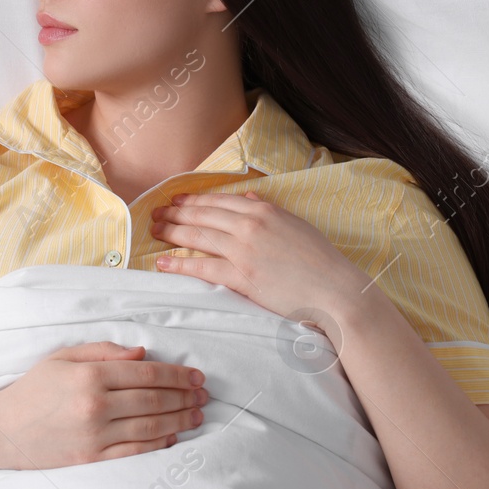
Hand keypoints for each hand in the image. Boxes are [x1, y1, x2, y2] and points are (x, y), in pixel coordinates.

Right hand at [0, 342, 208, 470]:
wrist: (2, 431)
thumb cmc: (32, 389)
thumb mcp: (62, 358)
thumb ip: (103, 351)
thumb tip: (142, 353)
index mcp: (90, 375)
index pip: (147, 373)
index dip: (178, 375)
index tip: (197, 376)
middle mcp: (96, 405)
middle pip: (154, 400)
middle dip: (185, 397)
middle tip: (204, 396)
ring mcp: (95, 434)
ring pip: (150, 427)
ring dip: (179, 421)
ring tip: (196, 416)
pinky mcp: (91, 458)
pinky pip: (134, 452)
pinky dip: (158, 445)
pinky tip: (172, 437)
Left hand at [151, 189, 383, 334]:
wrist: (335, 290)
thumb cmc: (321, 261)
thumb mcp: (297, 225)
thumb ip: (271, 211)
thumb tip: (252, 197)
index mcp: (264, 210)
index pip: (219, 201)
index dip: (194, 200)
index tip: (177, 201)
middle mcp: (250, 225)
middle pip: (203, 215)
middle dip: (175, 213)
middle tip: (155, 214)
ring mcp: (244, 250)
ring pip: (198, 237)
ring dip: (172, 233)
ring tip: (153, 232)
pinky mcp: (242, 276)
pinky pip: (203, 268)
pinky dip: (179, 264)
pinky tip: (162, 263)